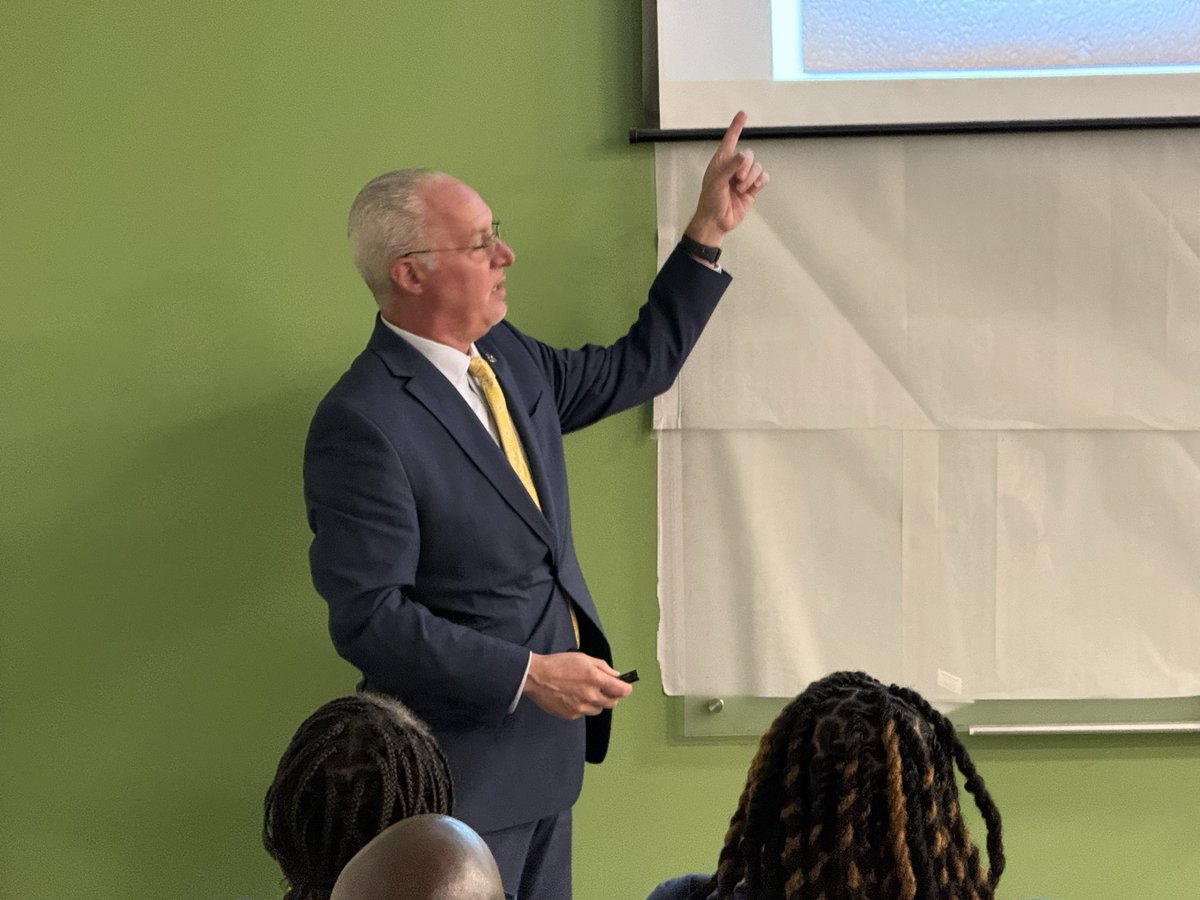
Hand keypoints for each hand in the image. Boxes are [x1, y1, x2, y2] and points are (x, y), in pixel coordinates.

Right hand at [523, 652, 632, 719]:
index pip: (622, 690)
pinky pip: (584, 713)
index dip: (626, 688)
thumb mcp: (583, 658)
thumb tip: (616, 676)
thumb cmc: (559, 664)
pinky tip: (573, 697)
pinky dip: (583, 706)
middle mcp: (591, 696)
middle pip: (613, 703)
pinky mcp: (571, 715)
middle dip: (611, 695)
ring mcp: (581, 708)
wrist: (537, 677)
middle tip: (603, 688)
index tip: (625, 686)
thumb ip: (603, 668)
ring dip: (597, 702)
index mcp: (595, 680)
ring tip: (584, 691)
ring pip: (598, 709)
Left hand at [686, 110, 768, 245]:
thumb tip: (744, 156)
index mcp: (721, 162)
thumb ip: (730, 167)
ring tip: (740, 189)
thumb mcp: (716, 182)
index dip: (736, 127)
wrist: (717, 221)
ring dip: (750, 178)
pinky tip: (753, 188)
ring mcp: (744, 178)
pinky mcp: (752, 188)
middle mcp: (733, 167)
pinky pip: (763, 177)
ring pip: (757, 167)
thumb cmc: (710, 201)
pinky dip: (760, 181)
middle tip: (737, 180)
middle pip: (749, 155)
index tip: (742, 114)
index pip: (730, 140)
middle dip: (746, 168)